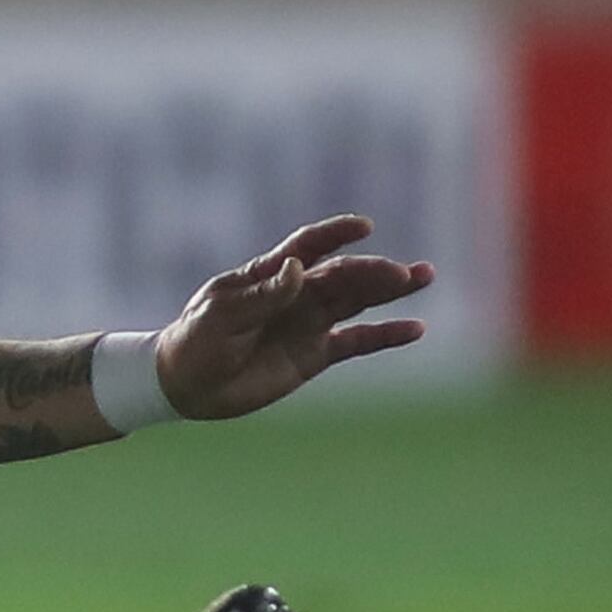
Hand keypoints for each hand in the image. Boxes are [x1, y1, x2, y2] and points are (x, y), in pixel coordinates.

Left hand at [150, 215, 434, 420]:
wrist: (186, 384)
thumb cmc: (197, 340)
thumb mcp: (222, 316)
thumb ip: (263, 295)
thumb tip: (297, 268)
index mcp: (268, 274)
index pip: (307, 246)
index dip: (335, 234)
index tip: (363, 227)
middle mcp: (295, 293)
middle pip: (342, 275)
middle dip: (373, 272)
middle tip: (405, 273)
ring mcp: (308, 322)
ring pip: (357, 301)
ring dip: (390, 289)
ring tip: (425, 276)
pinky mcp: (316, 354)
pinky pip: (358, 341)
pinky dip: (386, 335)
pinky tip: (415, 329)